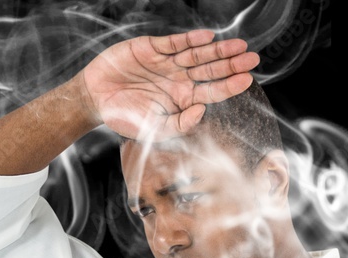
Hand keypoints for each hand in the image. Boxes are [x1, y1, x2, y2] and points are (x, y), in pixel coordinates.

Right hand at [77, 29, 259, 140]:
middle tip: (252, 58)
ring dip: (217, 50)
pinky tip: (207, 38)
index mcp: (182, 98)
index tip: (247, 79)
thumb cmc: (125, 118)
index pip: (212, 90)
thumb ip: (180, 123)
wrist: (95, 100)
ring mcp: (167, 63)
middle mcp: (178, 79)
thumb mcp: (154, 129)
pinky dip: (190, 40)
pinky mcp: (152, 48)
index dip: (230, 84)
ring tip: (237, 46)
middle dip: (231, 63)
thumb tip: (203, 110)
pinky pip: (175, 43)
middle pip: (211, 70)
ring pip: (197, 54)